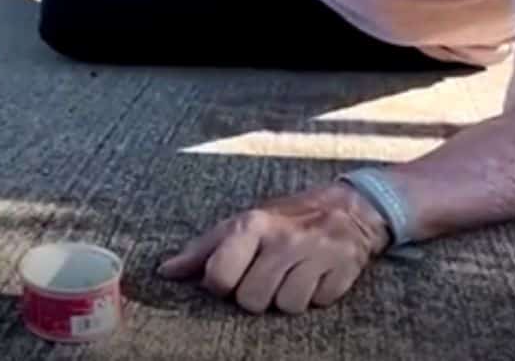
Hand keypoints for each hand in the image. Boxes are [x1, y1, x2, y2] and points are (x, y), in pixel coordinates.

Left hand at [156, 182, 391, 314]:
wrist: (350, 206)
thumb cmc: (284, 218)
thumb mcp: (242, 223)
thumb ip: (203, 249)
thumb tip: (165, 272)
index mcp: (252, 225)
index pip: (219, 277)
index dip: (221, 285)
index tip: (230, 276)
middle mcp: (284, 239)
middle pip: (251, 300)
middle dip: (256, 294)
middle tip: (266, 274)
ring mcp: (316, 254)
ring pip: (285, 307)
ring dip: (287, 297)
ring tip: (292, 274)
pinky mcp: (343, 271)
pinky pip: (317, 304)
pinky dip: (315, 295)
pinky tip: (315, 275)